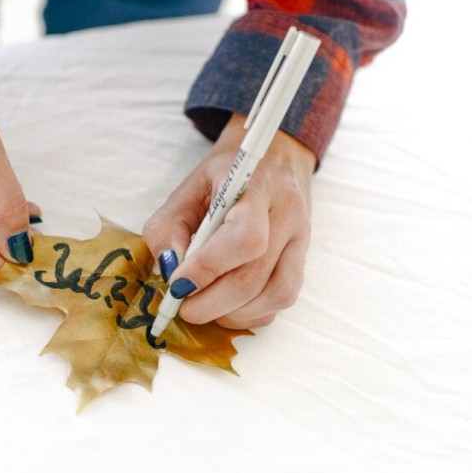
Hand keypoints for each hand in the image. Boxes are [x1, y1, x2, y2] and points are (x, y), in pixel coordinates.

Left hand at [142, 114, 315, 328]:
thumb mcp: (188, 188)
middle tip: (183, 307)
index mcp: (257, 188)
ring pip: (276, 294)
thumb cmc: (226, 176)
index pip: (244, 238)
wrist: (276, 158)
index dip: (208, 268)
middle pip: (255, 276)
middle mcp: (288, 215)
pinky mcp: (304, 260)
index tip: (178, 284)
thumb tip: (169, 269)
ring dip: (234, 313)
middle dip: (212, 302)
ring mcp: (302, 240)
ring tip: (206, 307)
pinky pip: (283, 299)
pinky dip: (253, 313)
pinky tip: (229, 306)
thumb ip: (168, 226)